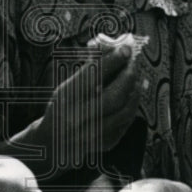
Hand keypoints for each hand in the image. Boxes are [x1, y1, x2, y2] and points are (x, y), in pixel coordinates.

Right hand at [39, 33, 141, 163]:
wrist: (55, 143)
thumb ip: (89, 69)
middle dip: (128, 76)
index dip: (112, 61)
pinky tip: (135, 93)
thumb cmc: (62, 107)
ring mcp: (94, 134)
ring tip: (137, 77)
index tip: (126, 48)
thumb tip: (113, 48)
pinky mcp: (105, 143)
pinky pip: (126, 123)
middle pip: (113, 96)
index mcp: (67, 98)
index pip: (93, 77)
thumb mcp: (68, 86)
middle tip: (134, 61)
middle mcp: (79, 117)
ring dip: (135, 91)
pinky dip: (133, 106)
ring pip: (124, 111)